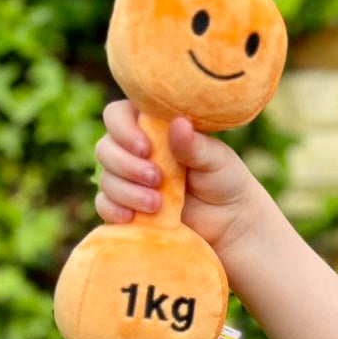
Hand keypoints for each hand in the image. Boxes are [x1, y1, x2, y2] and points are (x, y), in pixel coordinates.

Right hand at [94, 100, 257, 252]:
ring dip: (127, 192)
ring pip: (106, 179)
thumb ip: (194, 145)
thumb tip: (178, 123)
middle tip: (157, 179)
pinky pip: (105, 206)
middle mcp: (134, 151)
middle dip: (126, 165)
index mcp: (151, 128)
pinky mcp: (129, 208)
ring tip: (158, 204)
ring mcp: (129, 181)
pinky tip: (131, 217)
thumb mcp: (216, 160)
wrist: (232, 223)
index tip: (146, 148)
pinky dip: (114, 210)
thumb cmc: (225, 181)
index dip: (123, 129)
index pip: (117, 115)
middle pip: (105, 149)